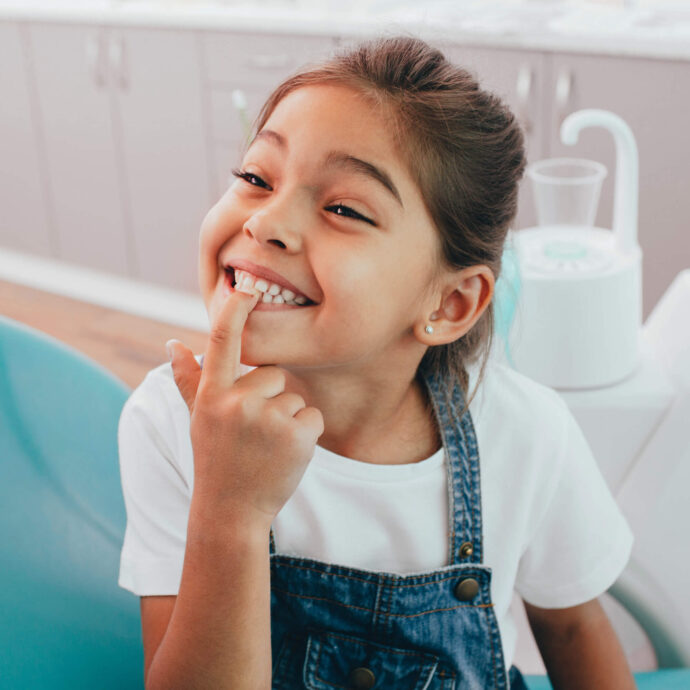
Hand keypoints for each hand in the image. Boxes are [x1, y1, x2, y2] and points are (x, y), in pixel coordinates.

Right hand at [167, 288, 323, 527]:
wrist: (231, 512)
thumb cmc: (215, 459)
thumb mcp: (197, 419)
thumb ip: (188, 380)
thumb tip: (173, 343)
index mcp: (212, 395)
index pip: (222, 341)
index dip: (235, 310)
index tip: (246, 285)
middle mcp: (237, 402)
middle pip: (273, 374)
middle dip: (270, 398)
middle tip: (254, 433)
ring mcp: (267, 419)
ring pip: (294, 397)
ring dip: (287, 419)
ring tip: (267, 447)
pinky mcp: (296, 435)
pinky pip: (313, 416)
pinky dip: (306, 433)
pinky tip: (286, 454)